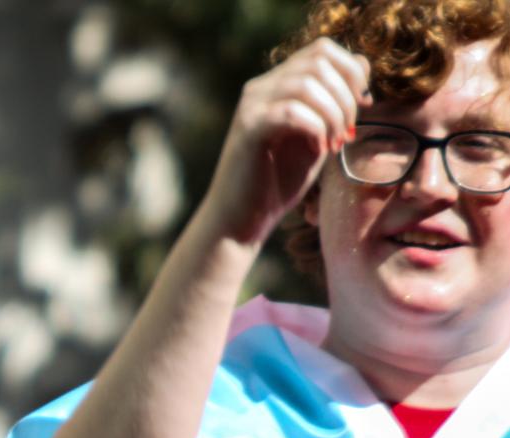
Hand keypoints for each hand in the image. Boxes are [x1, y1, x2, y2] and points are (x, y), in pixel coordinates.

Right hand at [196, 37, 370, 246]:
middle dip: (346, 93)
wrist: (241, 220)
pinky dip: (316, 127)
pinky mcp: (248, 129)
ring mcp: (251, 106)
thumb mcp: (318, 134)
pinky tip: (319, 149)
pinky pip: (292, 111)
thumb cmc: (277, 182)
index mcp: (276, 85)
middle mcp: (260, 88)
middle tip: (347, 130)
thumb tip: (363, 66)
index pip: (323, 50)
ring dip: (334, 112)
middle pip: (318, 59)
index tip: (362, 106)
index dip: (353, 71)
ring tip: (335, 143)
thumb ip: (335, 101)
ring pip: (307, 82)